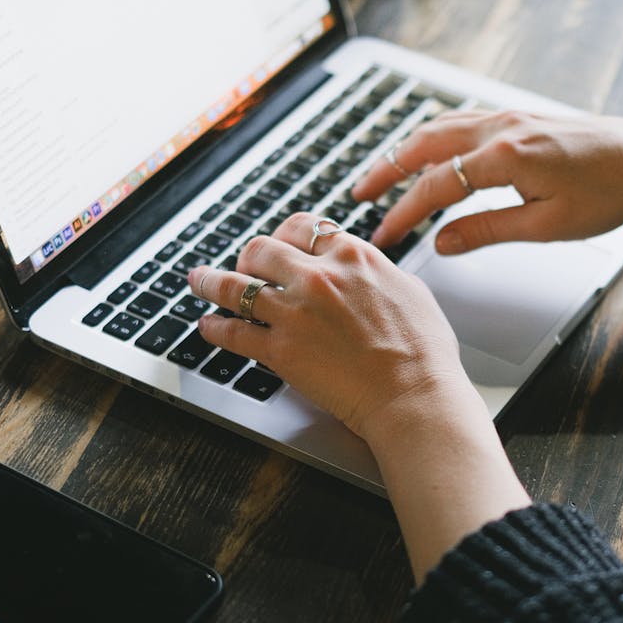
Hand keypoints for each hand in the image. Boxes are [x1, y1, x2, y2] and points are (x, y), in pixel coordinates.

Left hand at [188, 213, 471, 442]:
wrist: (414, 395)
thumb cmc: (423, 353)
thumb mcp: (410, 291)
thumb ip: (379, 273)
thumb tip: (368, 268)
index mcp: (352, 256)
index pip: (303, 228)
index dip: (284, 235)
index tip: (278, 245)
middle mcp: (318, 276)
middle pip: (262, 249)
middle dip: (247, 256)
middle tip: (242, 266)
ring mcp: (294, 312)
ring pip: (235, 286)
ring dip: (211, 282)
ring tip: (198, 282)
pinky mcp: (280, 350)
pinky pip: (233, 332)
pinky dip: (215, 328)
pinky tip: (207, 326)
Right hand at [353, 111, 622, 253]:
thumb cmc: (610, 194)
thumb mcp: (547, 227)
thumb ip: (487, 231)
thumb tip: (442, 242)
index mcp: (506, 158)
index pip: (435, 186)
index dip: (403, 213)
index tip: (384, 235)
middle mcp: (502, 129)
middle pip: (424, 145)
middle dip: (386, 170)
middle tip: (358, 195)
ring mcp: (510, 116)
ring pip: (440, 127)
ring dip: (405, 149)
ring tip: (381, 172)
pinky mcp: (521, 116)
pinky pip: (463, 120)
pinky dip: (433, 135)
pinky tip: (427, 148)